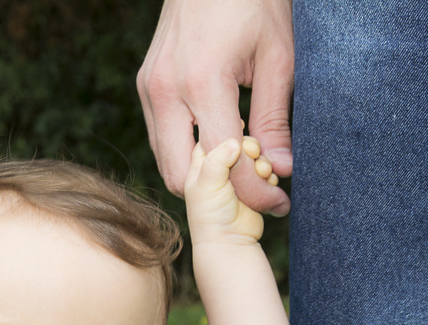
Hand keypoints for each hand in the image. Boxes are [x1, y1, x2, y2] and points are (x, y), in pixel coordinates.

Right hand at [137, 0, 292, 213]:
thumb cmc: (253, 1)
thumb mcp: (277, 58)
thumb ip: (275, 119)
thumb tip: (281, 169)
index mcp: (202, 83)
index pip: (223, 164)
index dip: (253, 192)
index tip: (278, 202)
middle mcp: (166, 91)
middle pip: (181, 176)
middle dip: (218, 193)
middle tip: (255, 189)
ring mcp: (149, 89)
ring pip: (165, 162)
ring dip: (201, 174)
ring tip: (240, 166)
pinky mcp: (146, 85)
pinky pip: (161, 137)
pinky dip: (188, 151)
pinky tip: (220, 140)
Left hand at [184, 139, 266, 245]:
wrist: (230, 242)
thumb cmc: (211, 215)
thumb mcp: (207, 184)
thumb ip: (217, 159)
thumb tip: (235, 141)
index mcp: (201, 165)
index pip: (215, 137)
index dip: (229, 134)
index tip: (240, 138)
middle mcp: (219, 169)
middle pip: (239, 144)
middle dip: (251, 148)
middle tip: (254, 156)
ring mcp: (237, 179)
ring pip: (255, 158)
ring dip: (263, 163)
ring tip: (262, 174)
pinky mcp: (253, 189)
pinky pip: (266, 172)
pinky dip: (269, 175)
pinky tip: (267, 183)